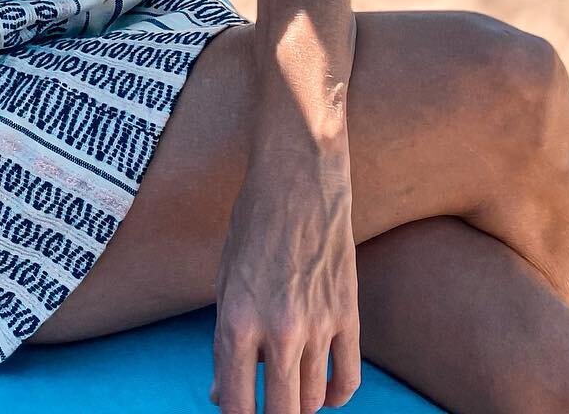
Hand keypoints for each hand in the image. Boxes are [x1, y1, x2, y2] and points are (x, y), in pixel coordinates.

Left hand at [210, 145, 361, 413]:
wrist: (297, 178)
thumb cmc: (252, 224)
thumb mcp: (225, 279)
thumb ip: (224, 342)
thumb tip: (220, 395)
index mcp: (238, 318)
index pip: (236, 403)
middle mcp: (279, 328)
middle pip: (281, 413)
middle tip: (266, 410)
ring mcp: (318, 324)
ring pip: (314, 400)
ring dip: (301, 405)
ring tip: (290, 393)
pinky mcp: (348, 314)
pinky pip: (348, 378)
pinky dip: (337, 396)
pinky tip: (325, 394)